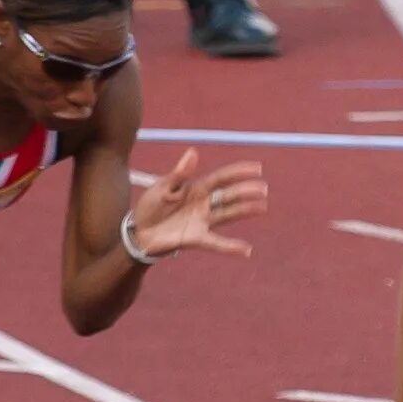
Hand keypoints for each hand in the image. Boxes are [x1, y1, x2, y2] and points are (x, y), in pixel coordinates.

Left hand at [129, 150, 266, 259]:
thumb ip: (180, 173)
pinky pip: (216, 242)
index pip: (221, 178)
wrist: (138, 232)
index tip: (257, 168)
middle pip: (228, 195)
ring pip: (227, 214)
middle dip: (245, 191)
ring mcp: (201, 221)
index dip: (238, 172)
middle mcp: (203, 204)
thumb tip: (193, 152)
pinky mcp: (196, 238)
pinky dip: (230, 246)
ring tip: (262, 207)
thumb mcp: (162, 187)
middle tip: (263, 188)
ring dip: (244, 211)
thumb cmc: (150, 207)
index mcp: (195, 188)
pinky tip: (246, 249)